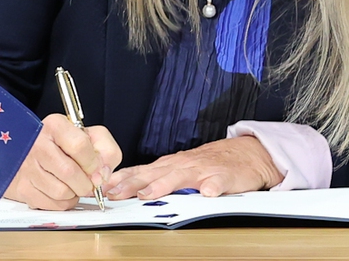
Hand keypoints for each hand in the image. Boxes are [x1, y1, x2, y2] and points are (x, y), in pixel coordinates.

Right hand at [3, 114, 121, 209]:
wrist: (30, 151)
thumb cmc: (63, 144)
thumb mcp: (89, 136)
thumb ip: (106, 150)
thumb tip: (103, 174)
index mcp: (55, 126)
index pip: (79, 146)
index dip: (93, 164)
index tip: (97, 171)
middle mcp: (38, 144)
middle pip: (70, 173)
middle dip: (86, 183)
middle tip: (87, 181)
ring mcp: (28, 166)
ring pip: (61, 192)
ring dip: (74, 193)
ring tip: (72, 184)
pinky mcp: (23, 187)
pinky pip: (52, 204)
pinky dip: (63, 202)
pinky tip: (62, 191)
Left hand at [106, 136, 281, 198]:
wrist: (244, 154)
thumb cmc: (207, 163)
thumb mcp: (178, 168)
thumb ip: (156, 177)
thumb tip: (126, 187)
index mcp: (169, 165)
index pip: (140, 172)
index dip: (122, 180)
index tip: (104, 188)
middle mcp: (182, 166)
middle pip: (153, 174)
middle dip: (132, 184)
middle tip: (116, 193)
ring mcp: (202, 170)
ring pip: (180, 177)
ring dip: (163, 185)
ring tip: (148, 194)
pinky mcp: (224, 176)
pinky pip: (218, 182)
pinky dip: (212, 186)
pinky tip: (208, 192)